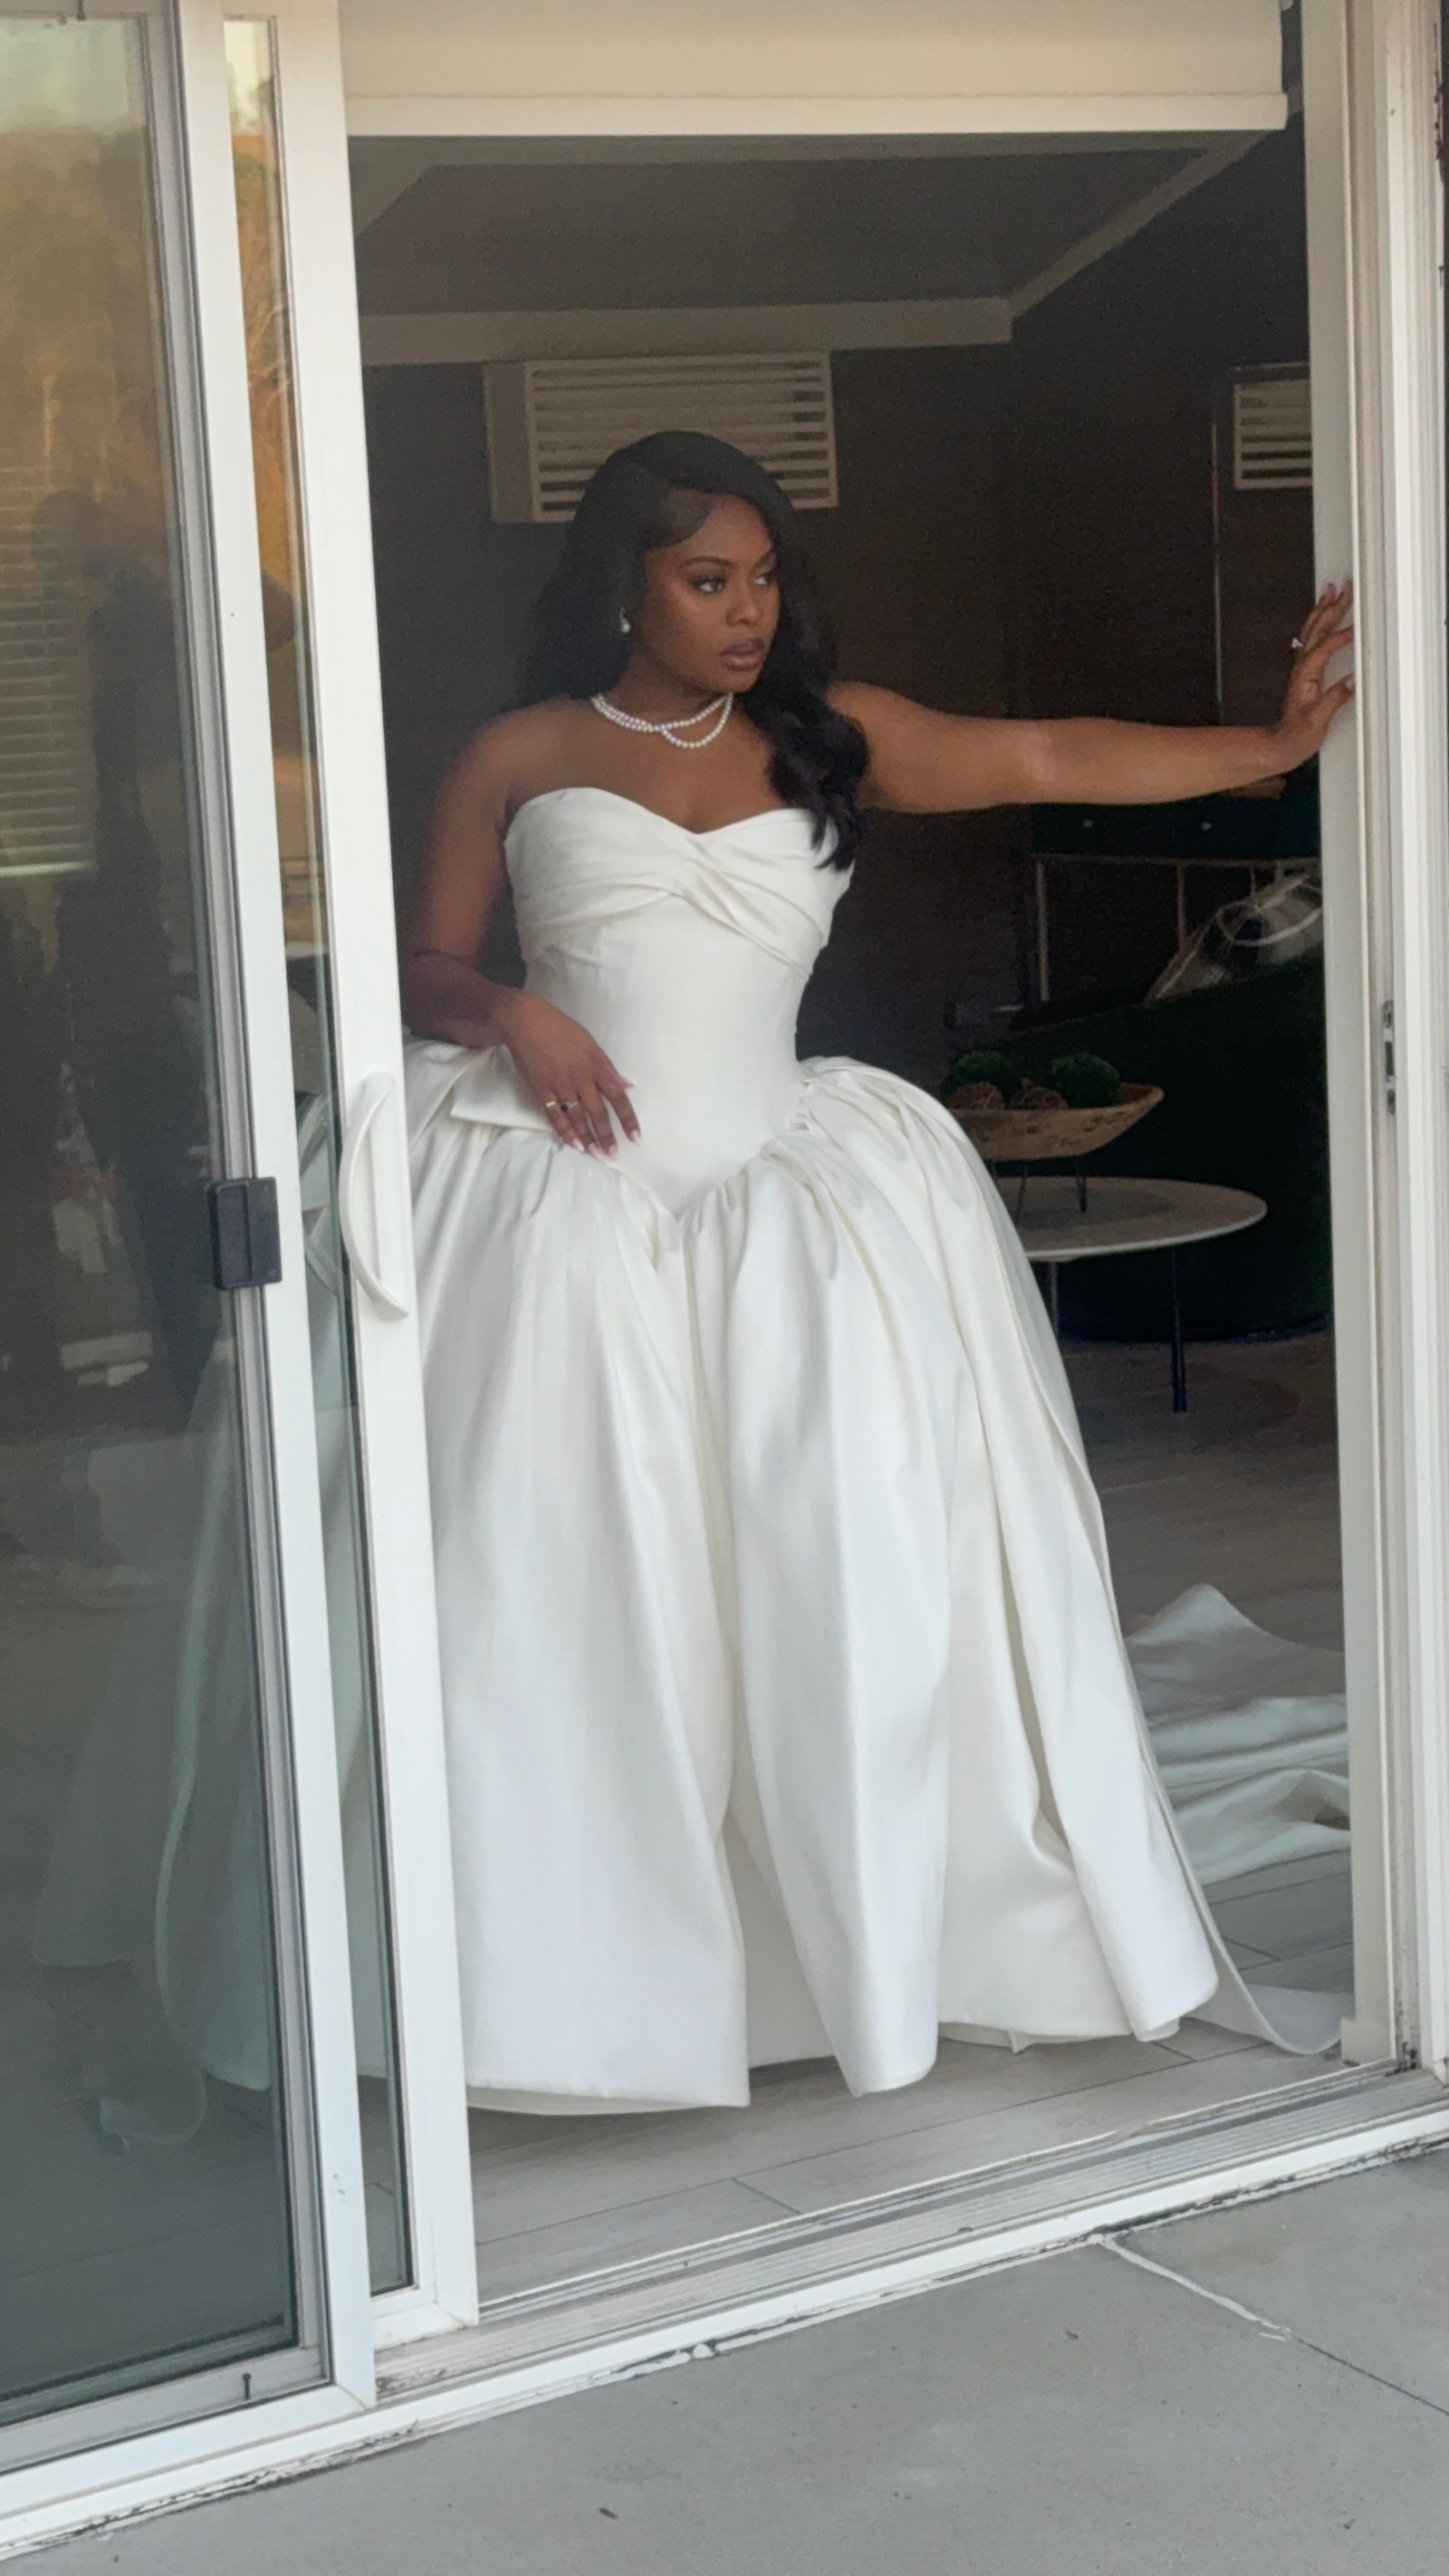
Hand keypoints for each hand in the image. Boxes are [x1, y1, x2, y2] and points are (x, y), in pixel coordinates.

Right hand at [493, 990, 638, 1156]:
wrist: (527, 1021)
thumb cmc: (561, 1029)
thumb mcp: (591, 1044)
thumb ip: (608, 1068)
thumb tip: (627, 1087)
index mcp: (597, 1065)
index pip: (618, 1097)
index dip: (628, 1119)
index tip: (635, 1137)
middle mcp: (581, 1078)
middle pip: (598, 1112)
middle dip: (606, 1136)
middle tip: (612, 1155)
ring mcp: (560, 1086)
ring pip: (577, 1118)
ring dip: (587, 1138)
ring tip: (595, 1154)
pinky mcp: (542, 1090)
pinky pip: (555, 1115)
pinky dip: (564, 1131)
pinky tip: (573, 1143)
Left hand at [1270, 582, 1353, 768]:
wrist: (1281, 744)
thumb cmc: (1297, 736)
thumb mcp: (1317, 721)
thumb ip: (1334, 700)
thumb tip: (1352, 681)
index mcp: (1306, 676)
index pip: (1325, 648)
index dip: (1341, 636)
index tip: (1357, 626)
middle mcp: (1303, 668)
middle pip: (1318, 630)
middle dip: (1332, 607)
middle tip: (1346, 588)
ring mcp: (1304, 668)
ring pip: (1313, 630)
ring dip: (1323, 609)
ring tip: (1332, 590)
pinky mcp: (1306, 672)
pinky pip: (1312, 639)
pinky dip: (1319, 623)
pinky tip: (1324, 616)